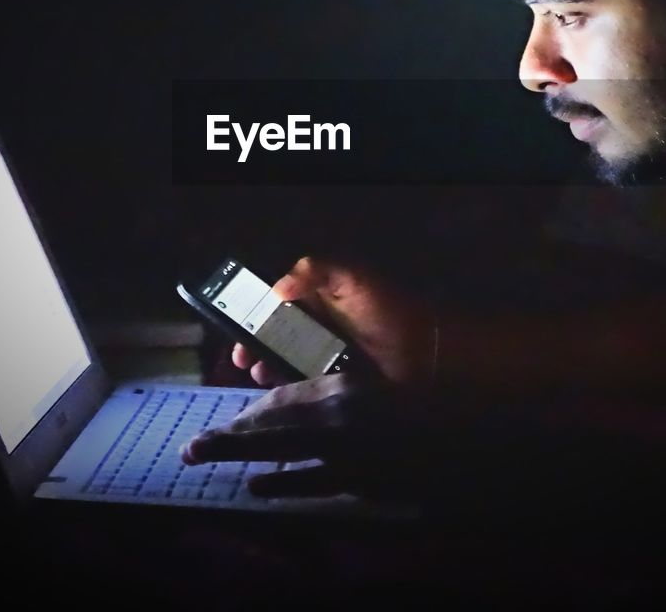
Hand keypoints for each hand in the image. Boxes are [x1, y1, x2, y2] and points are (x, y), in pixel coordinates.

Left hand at [181, 373, 442, 501]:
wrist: (464, 444)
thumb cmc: (422, 415)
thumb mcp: (375, 399)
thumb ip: (338, 402)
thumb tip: (297, 413)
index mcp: (345, 388)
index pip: (285, 399)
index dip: (253, 413)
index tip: (232, 425)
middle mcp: (340, 411)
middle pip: (271, 420)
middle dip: (230, 432)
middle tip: (193, 447)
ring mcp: (348, 446)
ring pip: (282, 445)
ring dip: (238, 450)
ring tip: (202, 455)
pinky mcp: (360, 477)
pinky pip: (313, 479)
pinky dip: (283, 482)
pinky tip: (256, 485)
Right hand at [234, 256, 435, 386]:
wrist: (426, 358)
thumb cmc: (389, 313)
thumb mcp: (354, 280)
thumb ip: (316, 272)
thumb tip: (277, 288)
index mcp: (322, 297)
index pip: (278, 304)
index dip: (256, 316)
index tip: (239, 331)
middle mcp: (320, 325)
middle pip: (276, 335)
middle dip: (255, 346)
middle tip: (244, 361)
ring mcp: (326, 356)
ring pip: (285, 361)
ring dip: (267, 368)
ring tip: (260, 376)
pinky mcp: (334, 383)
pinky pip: (303, 383)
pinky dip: (288, 387)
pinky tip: (279, 393)